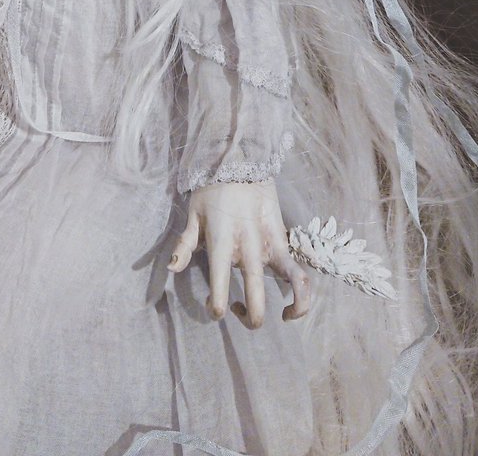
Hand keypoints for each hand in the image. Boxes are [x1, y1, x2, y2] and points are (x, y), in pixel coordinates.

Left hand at [167, 178, 310, 327]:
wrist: (241, 160)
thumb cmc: (212, 190)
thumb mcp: (193, 215)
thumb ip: (184, 245)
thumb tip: (172, 269)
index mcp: (222, 240)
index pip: (220, 281)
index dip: (217, 305)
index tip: (215, 310)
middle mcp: (249, 245)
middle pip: (256, 289)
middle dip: (251, 315)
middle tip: (241, 313)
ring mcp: (271, 242)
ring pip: (290, 280)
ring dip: (292, 305)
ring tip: (283, 316)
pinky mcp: (283, 238)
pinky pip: (300, 267)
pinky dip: (304, 289)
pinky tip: (295, 303)